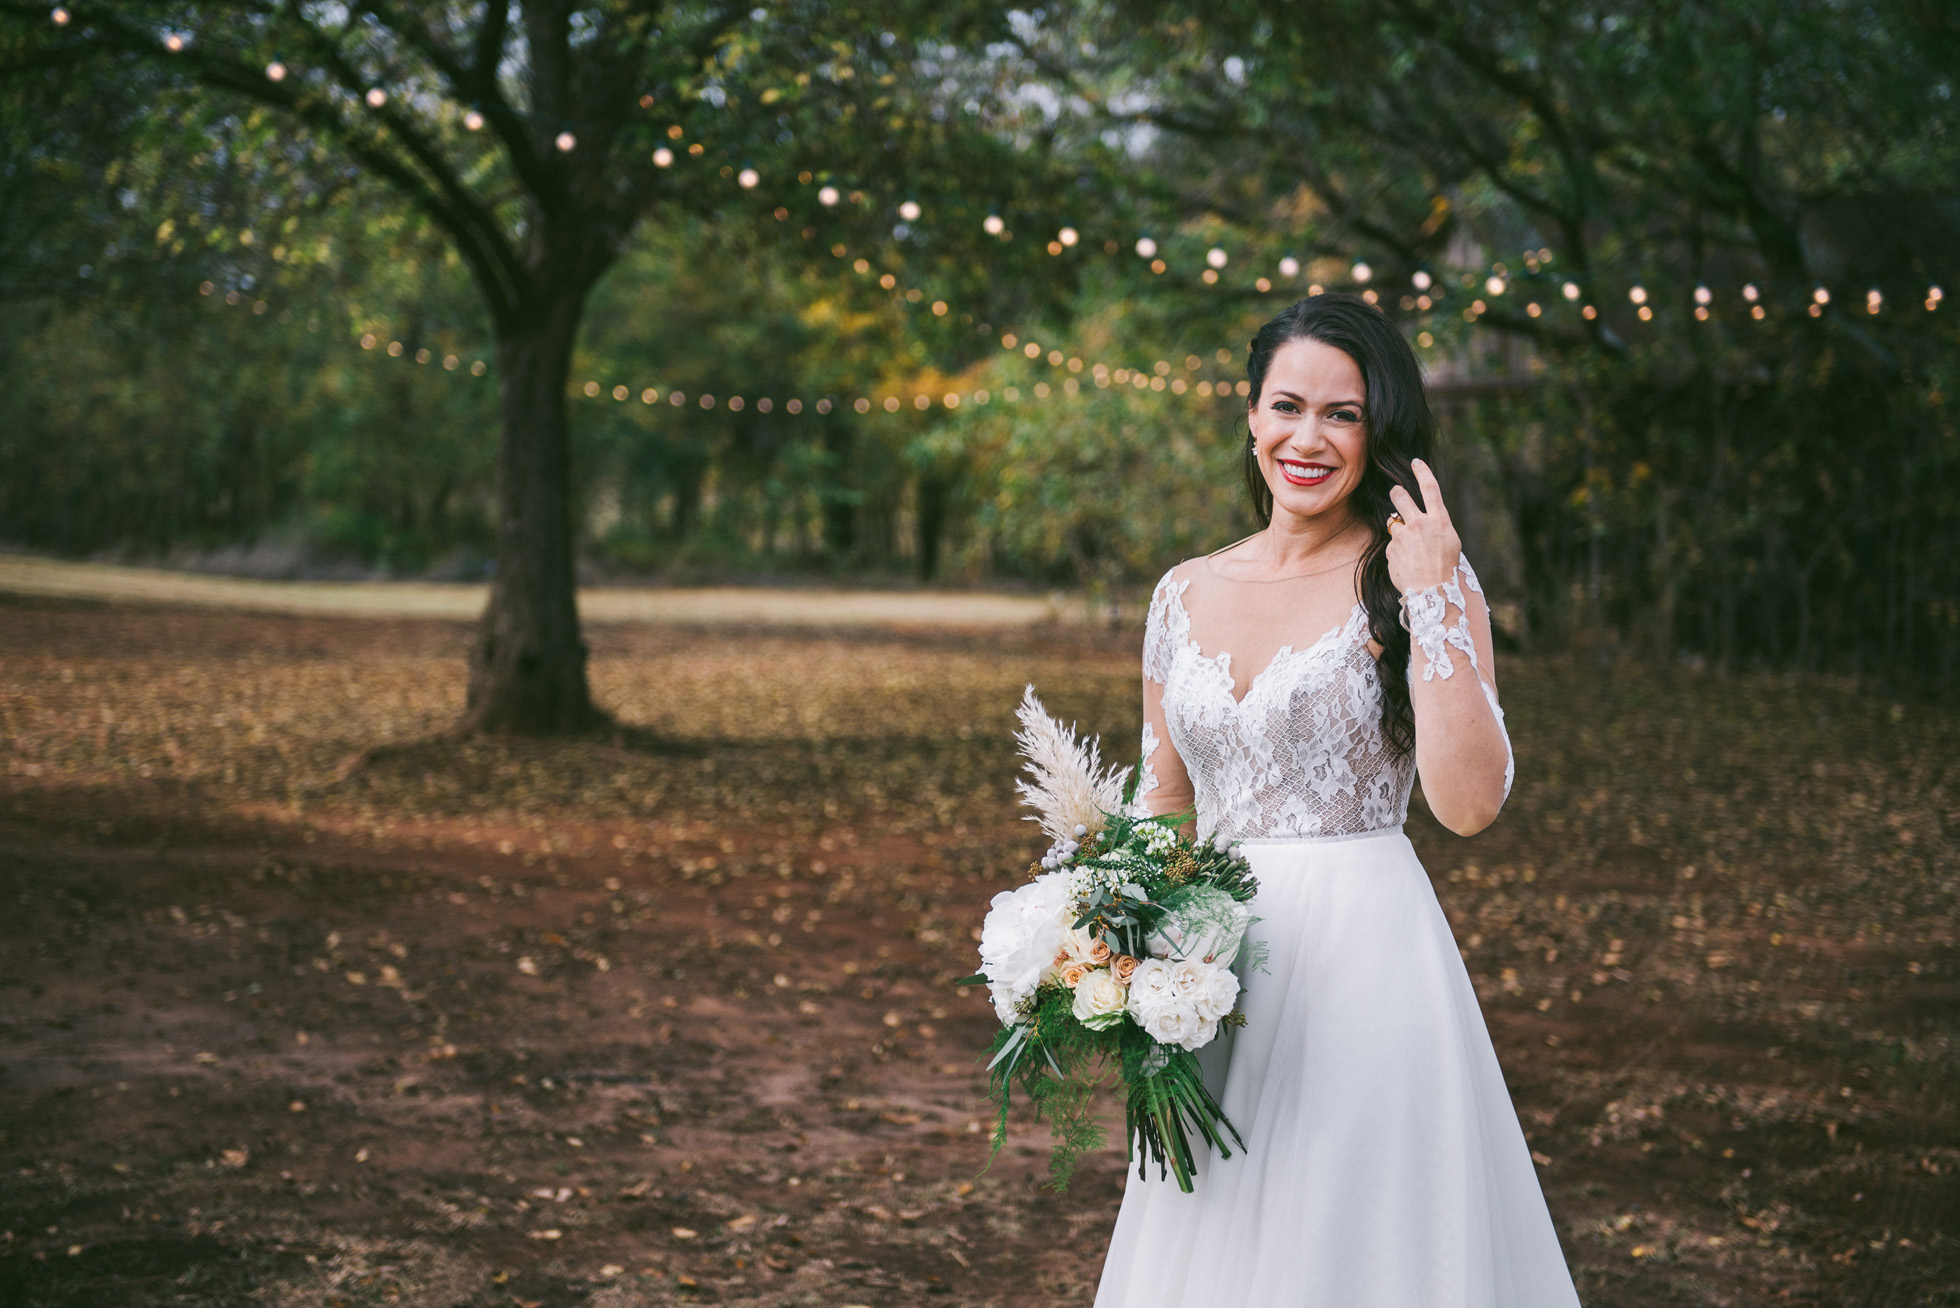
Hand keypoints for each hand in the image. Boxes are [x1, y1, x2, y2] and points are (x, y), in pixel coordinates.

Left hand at [1385, 458, 1462, 592]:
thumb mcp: (1450, 541)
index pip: (1430, 488)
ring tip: (1410, 548)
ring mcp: (1403, 535)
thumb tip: (1426, 516)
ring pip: (1392, 522)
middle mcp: (1420, 523)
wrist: (1433, 592)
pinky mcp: (1391, 548)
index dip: (1422, 471)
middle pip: (1399, 495)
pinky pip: (1391, 545)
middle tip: (1396, 494)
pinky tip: (1406, 564)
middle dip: (1396, 492)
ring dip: (1398, 530)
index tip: (1415, 461)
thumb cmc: (1445, 567)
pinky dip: (1396, 552)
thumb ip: (1436, 524)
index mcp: (1440, 520)